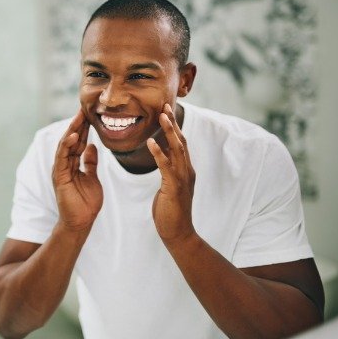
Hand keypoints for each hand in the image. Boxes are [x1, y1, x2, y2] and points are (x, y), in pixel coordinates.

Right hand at [52, 110, 102, 232]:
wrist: (81, 222)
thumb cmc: (86, 203)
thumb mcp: (93, 178)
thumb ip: (90, 162)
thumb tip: (92, 146)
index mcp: (72, 164)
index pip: (78, 142)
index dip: (83, 128)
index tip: (90, 114)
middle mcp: (64, 165)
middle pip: (71, 140)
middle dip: (77, 125)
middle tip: (84, 109)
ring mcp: (60, 170)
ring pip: (65, 145)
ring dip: (72, 131)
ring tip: (79, 117)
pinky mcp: (59, 176)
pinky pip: (62, 157)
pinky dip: (67, 145)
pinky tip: (73, 135)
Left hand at [146, 103, 195, 244]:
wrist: (177, 232)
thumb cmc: (170, 211)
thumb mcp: (169, 187)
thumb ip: (168, 172)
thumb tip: (163, 158)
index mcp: (185, 170)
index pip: (180, 144)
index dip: (174, 127)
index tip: (165, 111)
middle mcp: (187, 171)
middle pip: (181, 141)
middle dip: (173, 123)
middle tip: (165, 106)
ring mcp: (182, 179)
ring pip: (177, 150)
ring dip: (169, 132)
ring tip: (161, 117)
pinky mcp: (174, 188)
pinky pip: (166, 167)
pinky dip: (159, 153)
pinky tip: (151, 142)